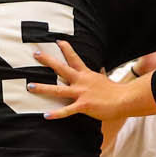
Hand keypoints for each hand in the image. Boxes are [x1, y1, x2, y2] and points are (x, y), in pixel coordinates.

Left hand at [28, 41, 149, 120]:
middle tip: (36, 54)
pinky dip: (56, 113)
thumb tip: (100, 70)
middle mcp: (81, 81)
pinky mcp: (83, 105)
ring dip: (43, 88)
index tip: (57, 41)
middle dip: (48, 61)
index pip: (74, 58)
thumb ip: (99, 75)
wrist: (125, 100)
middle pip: (61, 68)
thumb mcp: (105, 80)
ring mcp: (81, 93)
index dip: (66, 49)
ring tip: (30, 86)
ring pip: (58, 89)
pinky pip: (67, 110)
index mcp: (87, 74)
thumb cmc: (116, 92)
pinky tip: (46, 115)